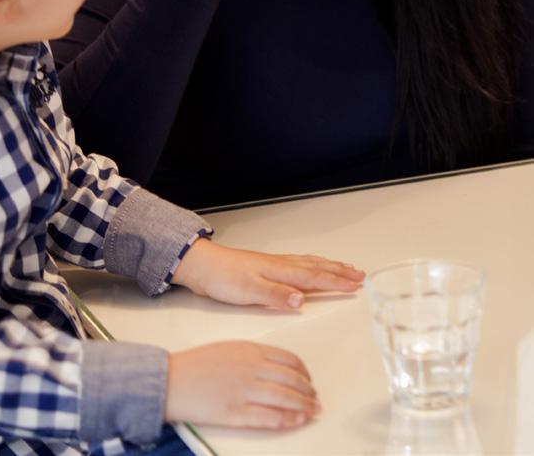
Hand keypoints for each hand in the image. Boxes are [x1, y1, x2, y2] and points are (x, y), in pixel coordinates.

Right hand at [165, 340, 318, 428]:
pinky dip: (289, 420)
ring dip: (305, 407)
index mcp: (250, 350)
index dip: (304, 372)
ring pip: (287, 399)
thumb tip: (276, 369)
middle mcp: (252, 369)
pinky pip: (271, 417)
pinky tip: (298, 421)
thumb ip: (253, 355)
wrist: (173, 379)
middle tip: (315, 399)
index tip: (309, 380)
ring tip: (313, 412)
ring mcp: (246, 391)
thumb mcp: (229, 348)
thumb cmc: (198, 364)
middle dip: (309, 391)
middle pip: (292, 380)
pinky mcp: (237, 413)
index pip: (289, 359)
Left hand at [171, 239, 364, 309]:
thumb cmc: (223, 278)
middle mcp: (280, 265)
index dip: (337, 282)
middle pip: (317, 268)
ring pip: (309, 264)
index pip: (315, 277)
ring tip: (344, 267)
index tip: (357, 284)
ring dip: (329, 266)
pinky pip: (298, 263)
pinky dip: (312, 264)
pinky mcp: (266, 267)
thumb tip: (301, 300)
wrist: (202, 265)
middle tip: (361, 274)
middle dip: (340, 272)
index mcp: (280, 271)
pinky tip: (311, 266)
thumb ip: (276, 295)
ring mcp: (274, 264)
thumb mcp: (248, 291)